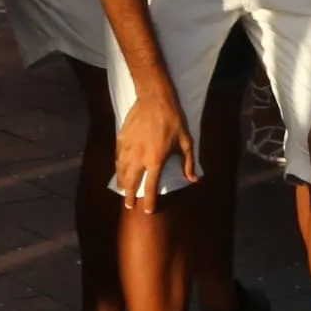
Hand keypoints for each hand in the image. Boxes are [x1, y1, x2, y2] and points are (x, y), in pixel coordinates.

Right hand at [112, 88, 194, 207]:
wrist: (154, 99)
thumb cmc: (174, 120)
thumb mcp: (186, 142)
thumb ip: (188, 163)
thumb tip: (193, 180)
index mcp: (156, 160)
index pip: (151, 186)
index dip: (149, 201)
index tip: (147, 211)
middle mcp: (139, 158)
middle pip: (132, 182)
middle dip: (129, 196)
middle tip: (129, 205)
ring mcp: (128, 148)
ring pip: (122, 171)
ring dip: (122, 183)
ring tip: (122, 190)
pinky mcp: (121, 139)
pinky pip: (118, 158)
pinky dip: (117, 167)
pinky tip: (118, 170)